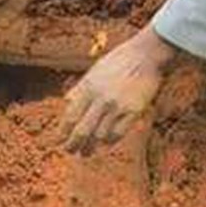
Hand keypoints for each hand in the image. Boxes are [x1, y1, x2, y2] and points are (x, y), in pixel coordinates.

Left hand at [59, 27, 175, 153]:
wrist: (146, 55)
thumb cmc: (119, 60)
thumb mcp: (94, 71)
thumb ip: (80, 88)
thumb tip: (67, 101)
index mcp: (88, 87)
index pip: (70, 117)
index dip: (63, 133)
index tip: (59, 141)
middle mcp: (101, 99)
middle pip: (82, 130)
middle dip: (74, 145)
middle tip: (71, 151)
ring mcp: (117, 107)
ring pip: (99, 135)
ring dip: (91, 146)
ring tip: (87, 151)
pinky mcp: (133, 112)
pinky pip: (118, 133)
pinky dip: (109, 141)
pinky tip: (105, 142)